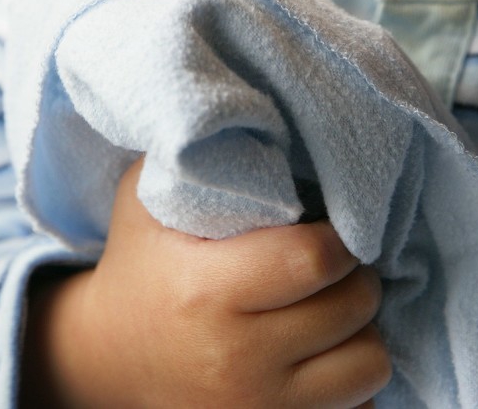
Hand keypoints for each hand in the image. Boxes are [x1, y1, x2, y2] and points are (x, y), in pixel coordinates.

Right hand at [22, 159, 390, 407]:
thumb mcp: (146, 195)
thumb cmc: (140, 262)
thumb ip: (199, 152)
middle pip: (355, 307)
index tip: (332, 226)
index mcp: (209, 291)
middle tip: (334, 264)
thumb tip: (260, 100)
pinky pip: (359, 407)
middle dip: (356, 277)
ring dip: (361, 330)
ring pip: (370, 362)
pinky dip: (350, 377)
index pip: (318, 259)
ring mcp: (259, 408)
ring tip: (331, 308)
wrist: (107, 360)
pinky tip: (322, 352)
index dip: (340, 236)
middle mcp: (238, 358)